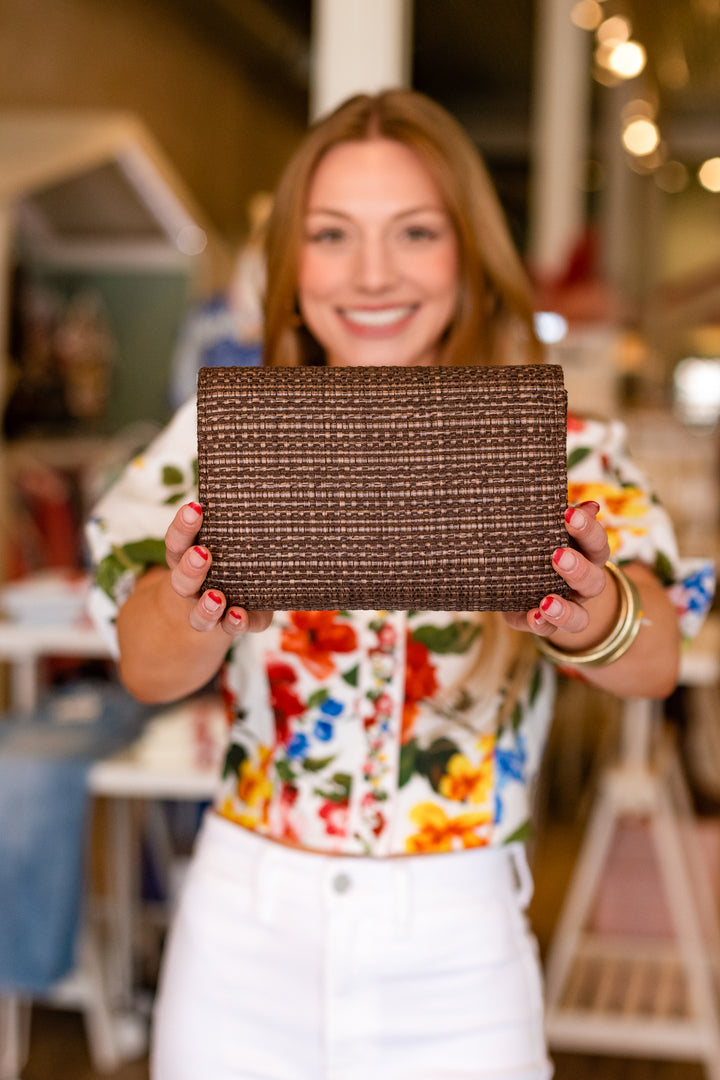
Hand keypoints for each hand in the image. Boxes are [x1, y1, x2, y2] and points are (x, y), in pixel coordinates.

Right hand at [165, 502, 273, 635]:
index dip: (183, 526)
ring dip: (205, 607)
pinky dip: (234, 623)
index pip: (178, 540)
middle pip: (181, 580)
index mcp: (188, 556)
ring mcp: (211, 609)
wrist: (237, 594)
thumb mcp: (234, 536)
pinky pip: (230, 628)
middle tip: (203, 554)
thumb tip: (263, 484)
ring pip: (198, 614)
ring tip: (216, 596)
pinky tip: (239, 614)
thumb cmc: (235, 552)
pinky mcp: (234, 623)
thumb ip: (238, 521)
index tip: (195, 509)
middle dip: (191, 567)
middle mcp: (193, 585)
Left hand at [504, 500, 612, 641]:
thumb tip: (591, 505)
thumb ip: (561, 520)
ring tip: (546, 602)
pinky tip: (532, 616)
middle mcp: (583, 585)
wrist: (519, 581)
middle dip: (578, 569)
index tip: (569, 514)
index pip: (596, 542)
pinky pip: (549, 631)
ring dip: (565, 610)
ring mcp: (567, 608)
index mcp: (586, 556)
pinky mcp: (544, 624)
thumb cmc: (538, 547)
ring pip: (580, 617)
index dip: (588, 529)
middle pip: (594, 581)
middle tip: (557, 555)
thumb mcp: (546, 532)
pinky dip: (541, 625)